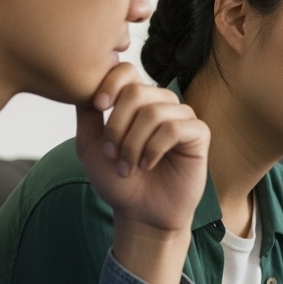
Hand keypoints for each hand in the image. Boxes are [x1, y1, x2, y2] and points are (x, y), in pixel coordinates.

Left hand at [75, 63, 209, 283]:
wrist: (140, 213)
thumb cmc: (117, 180)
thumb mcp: (90, 145)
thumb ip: (86, 113)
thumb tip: (82, 82)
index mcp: (136, 101)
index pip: (126, 70)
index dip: (110, 83)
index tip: (98, 107)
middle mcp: (160, 104)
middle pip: (136, 91)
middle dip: (117, 126)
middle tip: (112, 155)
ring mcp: (182, 117)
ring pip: (154, 112)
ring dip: (133, 143)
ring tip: (128, 166)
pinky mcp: (199, 134)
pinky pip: (175, 128)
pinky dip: (154, 148)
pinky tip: (148, 164)